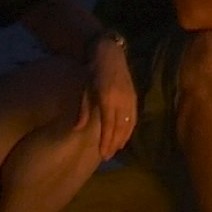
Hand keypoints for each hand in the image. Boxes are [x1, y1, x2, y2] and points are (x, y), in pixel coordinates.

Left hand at [83, 38, 136, 156]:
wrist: (111, 55)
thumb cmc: (94, 72)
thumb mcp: (86, 90)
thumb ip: (84, 110)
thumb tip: (77, 129)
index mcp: (107, 98)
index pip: (108, 125)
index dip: (106, 141)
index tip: (102, 154)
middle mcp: (121, 100)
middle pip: (119, 128)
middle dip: (114, 144)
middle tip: (107, 157)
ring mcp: (130, 99)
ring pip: (129, 124)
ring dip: (123, 139)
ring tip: (116, 150)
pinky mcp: (135, 97)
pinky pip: (134, 117)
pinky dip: (130, 129)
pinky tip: (125, 137)